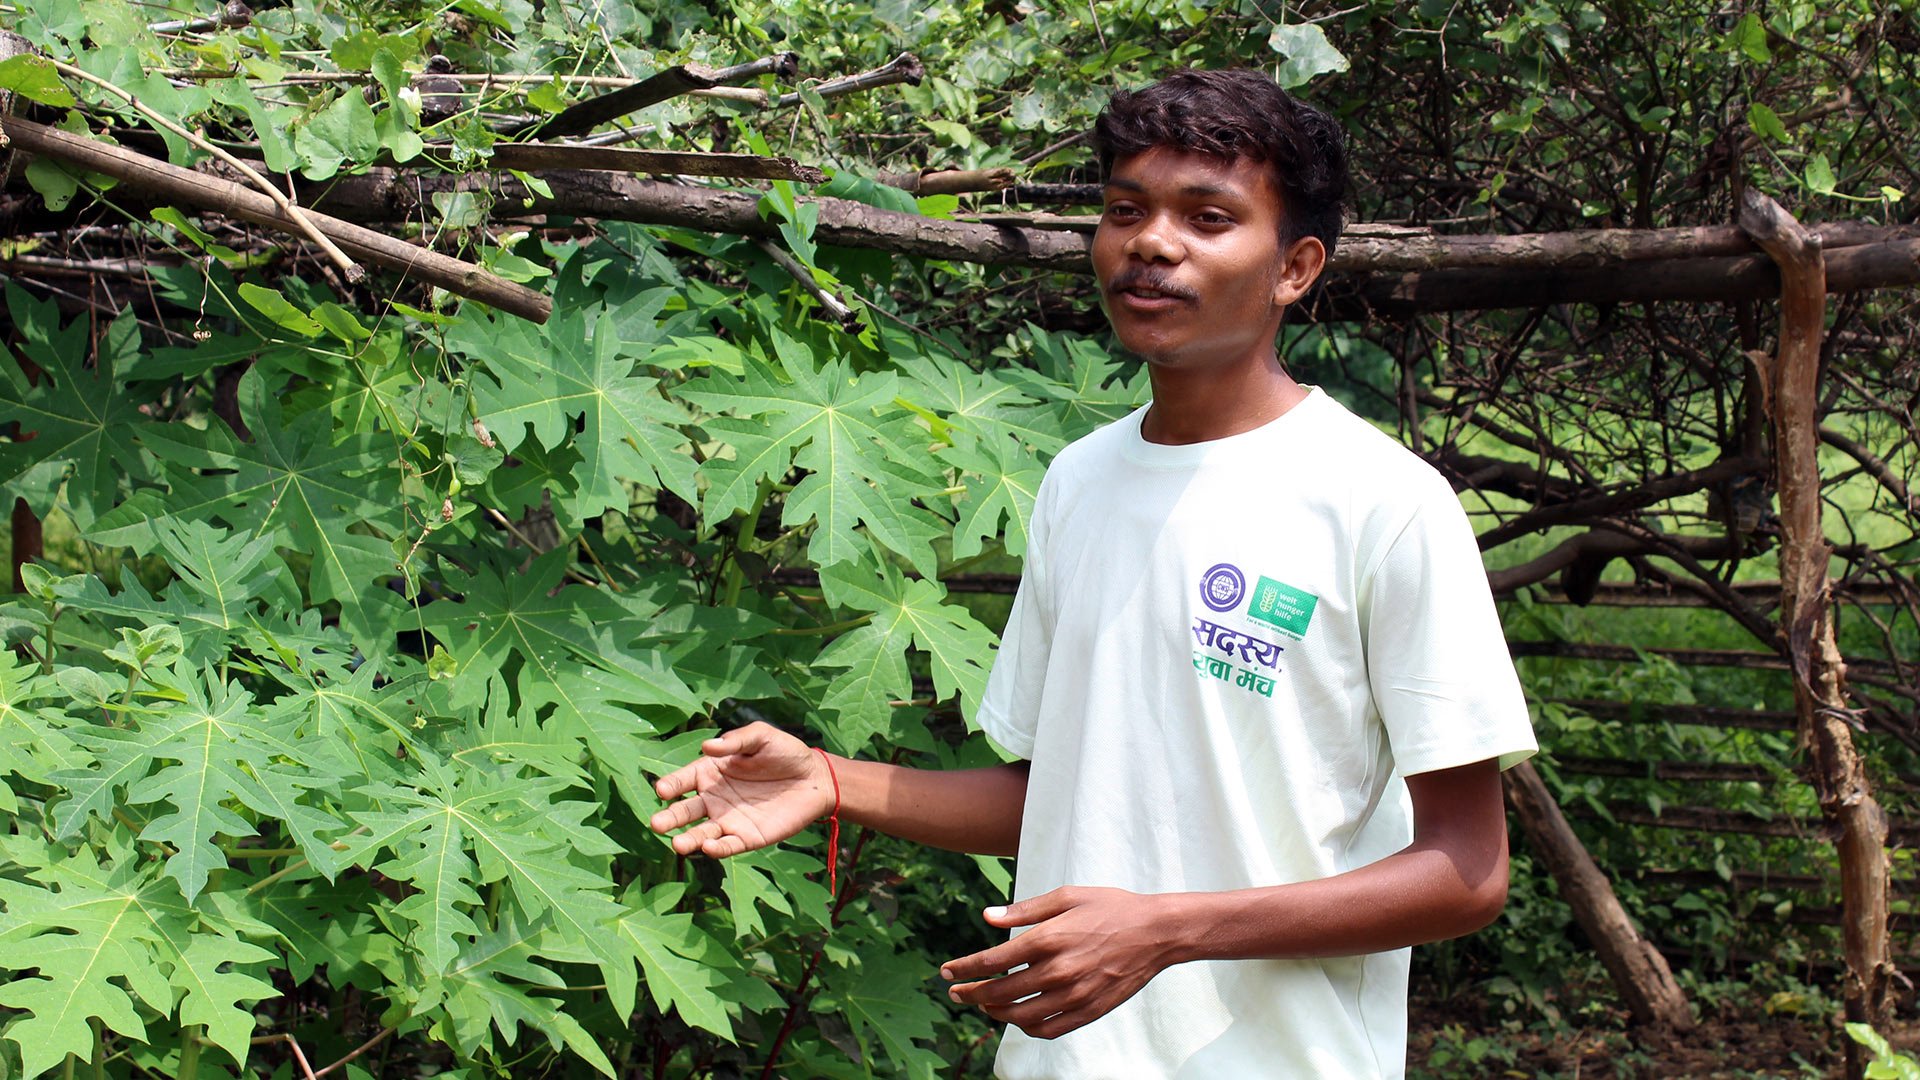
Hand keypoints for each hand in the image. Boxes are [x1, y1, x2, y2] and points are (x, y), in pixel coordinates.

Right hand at [649, 721, 833, 857]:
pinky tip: (709, 847)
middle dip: (670, 817)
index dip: (671, 785)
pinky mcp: (747, 838)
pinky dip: (717, 848)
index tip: (662, 790)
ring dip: (688, 840)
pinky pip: (728, 846)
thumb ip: (737, 741)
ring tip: (677, 845)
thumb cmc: (785, 752)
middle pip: (686, 810)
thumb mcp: (762, 737)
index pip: (684, 779)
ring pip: (702, 833)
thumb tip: (707, 746)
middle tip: (657, 824)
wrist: (814, 778)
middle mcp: (714, 798)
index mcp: (711, 771)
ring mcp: (729, 820)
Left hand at [941, 886, 1177, 1039]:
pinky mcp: (1089, 1011)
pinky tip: (1018, 1017)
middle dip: (972, 993)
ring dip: (995, 1013)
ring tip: (984, 1005)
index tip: (946, 971)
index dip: (965, 968)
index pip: (993, 961)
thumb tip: (988, 917)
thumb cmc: (1110, 908)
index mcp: (1050, 939)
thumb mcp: (1067, 896)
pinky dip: (1026, 1027)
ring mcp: (1074, 995)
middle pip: (1001, 992)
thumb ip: (1025, 910)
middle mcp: (1059, 971)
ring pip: (1020, 1016)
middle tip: (956, 991)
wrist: (1155, 933)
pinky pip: (1048, 1029)